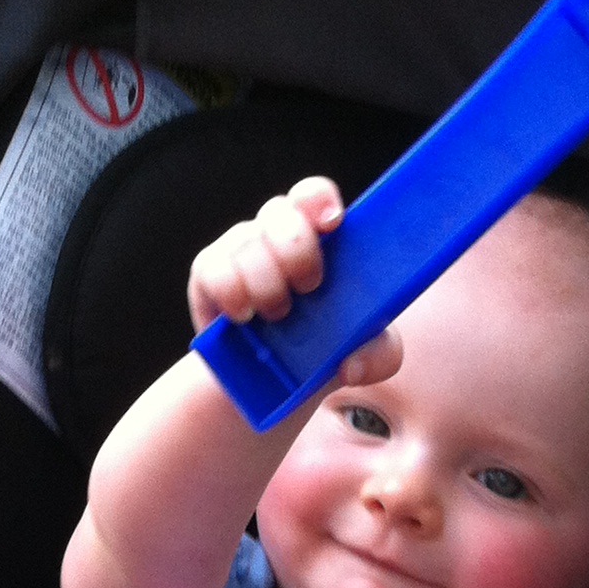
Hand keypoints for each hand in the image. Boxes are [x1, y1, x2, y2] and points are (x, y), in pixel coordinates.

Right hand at [187, 176, 399, 386]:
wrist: (273, 390)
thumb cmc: (323, 356)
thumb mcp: (365, 360)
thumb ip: (379, 355)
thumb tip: (353, 363)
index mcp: (320, 242)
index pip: (313, 196)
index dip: (317, 199)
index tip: (332, 223)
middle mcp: (277, 238)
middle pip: (279, 211)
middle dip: (296, 247)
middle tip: (309, 288)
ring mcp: (241, 253)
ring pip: (247, 242)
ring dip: (266, 283)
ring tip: (277, 315)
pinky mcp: (209, 275)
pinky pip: (214, 268)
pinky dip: (232, 292)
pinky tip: (244, 315)